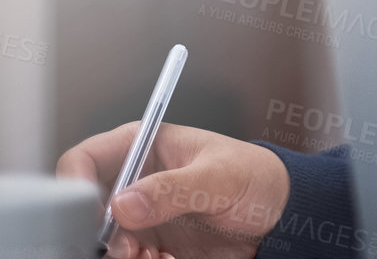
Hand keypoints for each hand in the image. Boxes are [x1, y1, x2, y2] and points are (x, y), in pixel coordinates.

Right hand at [56, 122, 288, 258]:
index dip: (76, 183)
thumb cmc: (259, 178)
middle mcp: (136, 181)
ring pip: (104, 240)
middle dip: (100, 232)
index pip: (87, 158)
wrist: (283, 216)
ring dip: (119, 253)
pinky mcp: (151, 243)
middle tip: (126, 246)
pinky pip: (126, 258)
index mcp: (145, 146)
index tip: (91, 213)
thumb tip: (124, 202)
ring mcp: (142, 215)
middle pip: (87, 208)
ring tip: (147, 256)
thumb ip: (174, 188)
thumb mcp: (221, 178)